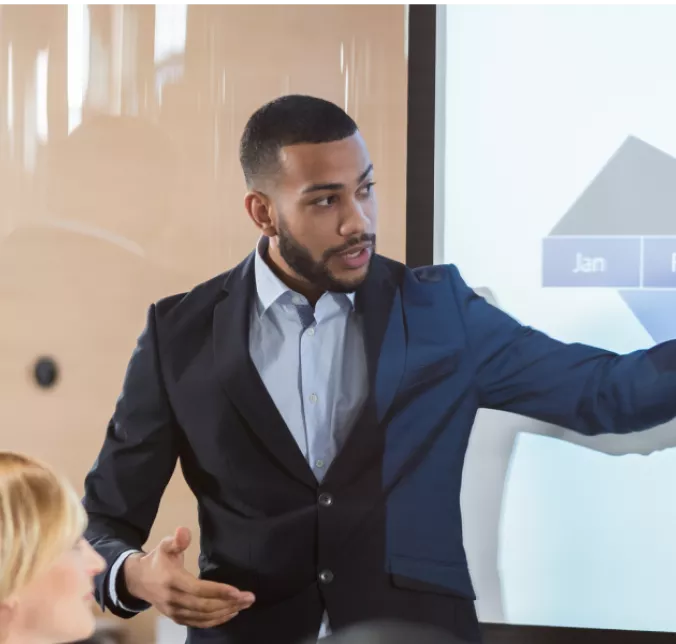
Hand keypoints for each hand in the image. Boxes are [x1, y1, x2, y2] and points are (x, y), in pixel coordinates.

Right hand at [123, 526, 254, 627]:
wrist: (138, 581)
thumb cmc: (157, 561)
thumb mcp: (164, 546)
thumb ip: (176, 540)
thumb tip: (184, 530)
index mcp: (172, 580)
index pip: (197, 589)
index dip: (218, 591)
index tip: (237, 591)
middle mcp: (173, 600)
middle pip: (204, 605)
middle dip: (228, 603)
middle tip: (249, 598)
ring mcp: (175, 612)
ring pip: (203, 616)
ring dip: (226, 612)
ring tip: (244, 605)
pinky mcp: (177, 618)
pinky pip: (198, 623)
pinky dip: (215, 621)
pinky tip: (230, 613)